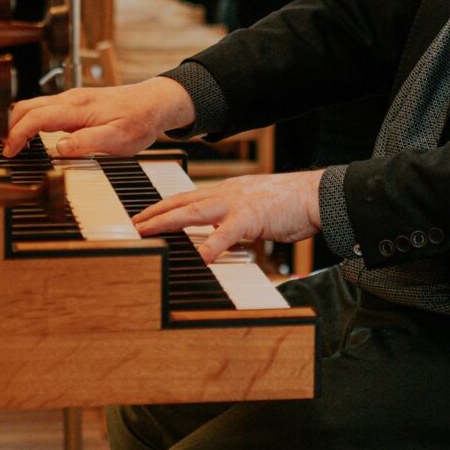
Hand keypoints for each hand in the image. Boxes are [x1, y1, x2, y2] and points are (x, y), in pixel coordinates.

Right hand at [4, 76, 193, 157]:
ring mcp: (73, 99)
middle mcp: (71, 99)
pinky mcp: (77, 103)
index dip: (17, 135)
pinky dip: (33, 121)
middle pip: (27, 107)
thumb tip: (58, 148)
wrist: (156, 102)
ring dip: (20, 123)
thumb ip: (87, 143)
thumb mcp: (118, 139)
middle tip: (6, 150)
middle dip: (10, 127)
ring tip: (16, 145)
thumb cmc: (140, 120)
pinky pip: (46, 108)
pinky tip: (35, 136)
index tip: (9, 152)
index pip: (35, 117)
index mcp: (77, 107)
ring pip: (35, 106)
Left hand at [133, 170, 323, 262]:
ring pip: (193, 211)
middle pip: (182, 201)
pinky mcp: (251, 218)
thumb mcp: (256, 211)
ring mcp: (237, 204)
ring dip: (167, 222)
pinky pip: (225, 234)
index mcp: (229, 191)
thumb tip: (220, 237)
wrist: (316, 195)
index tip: (145, 215)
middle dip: (155, 213)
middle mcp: (227, 193)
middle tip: (133, 223)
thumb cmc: (291, 205)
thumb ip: (235, 222)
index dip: (165, 206)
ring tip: (146, 231)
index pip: (189, 197)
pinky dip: (210, 246)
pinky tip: (198, 257)